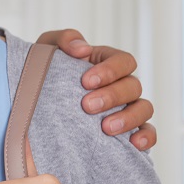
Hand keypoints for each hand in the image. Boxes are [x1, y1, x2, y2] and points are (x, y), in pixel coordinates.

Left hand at [36, 29, 154, 149]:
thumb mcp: (48, 48)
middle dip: (112, 96)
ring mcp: (127, 106)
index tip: (86, 82)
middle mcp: (121, 84)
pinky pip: (148, 132)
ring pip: (144, 109)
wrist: (35, 99)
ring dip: (128, 118)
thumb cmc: (46, 70)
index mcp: (107, 62)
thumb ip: (64, 40)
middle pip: (133, 86)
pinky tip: (134, 143)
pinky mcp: (127, 129)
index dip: (110, 70)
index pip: (124, 61)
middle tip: (87, 106)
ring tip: (106, 128)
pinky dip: (147, 137)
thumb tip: (82, 48)